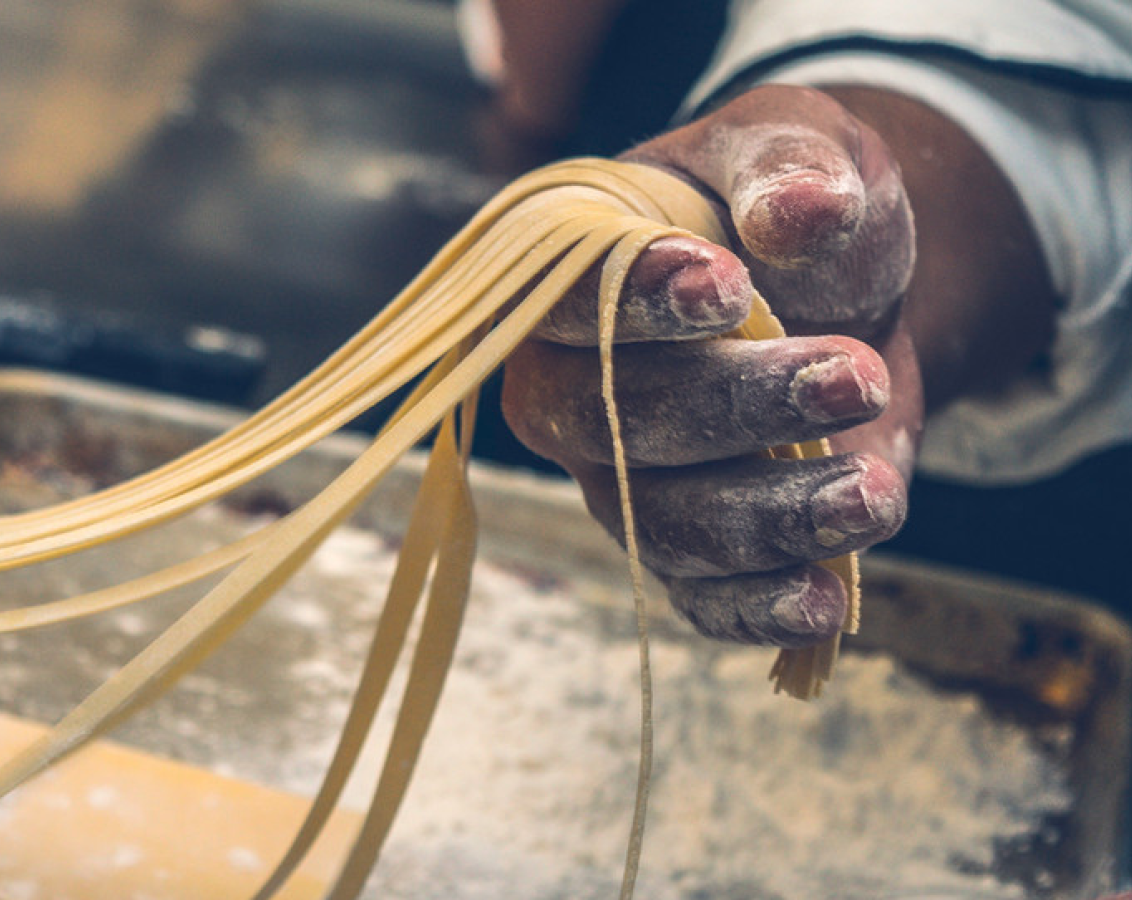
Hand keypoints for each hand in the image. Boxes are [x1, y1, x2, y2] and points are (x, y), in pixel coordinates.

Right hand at [502, 85, 920, 646]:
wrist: (842, 291)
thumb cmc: (788, 206)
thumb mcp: (795, 143)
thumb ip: (788, 162)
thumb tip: (799, 214)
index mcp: (566, 276)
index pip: (565, 302)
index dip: (636, 306)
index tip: (730, 288)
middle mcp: (567, 388)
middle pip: (611, 424)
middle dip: (734, 409)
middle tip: (853, 375)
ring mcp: (615, 477)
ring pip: (660, 522)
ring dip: (768, 516)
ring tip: (873, 492)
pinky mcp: (681, 546)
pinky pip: (697, 597)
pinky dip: (755, 607)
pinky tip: (825, 598)